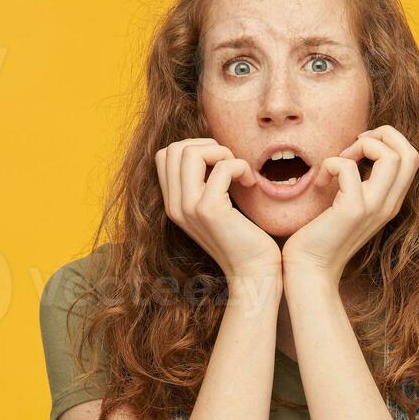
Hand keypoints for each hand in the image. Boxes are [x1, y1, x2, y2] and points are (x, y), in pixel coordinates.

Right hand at [155, 138, 280, 279]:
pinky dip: (240, 166)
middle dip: (208, 146)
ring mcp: (189, 208)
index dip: (195, 148)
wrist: (253, 273)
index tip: (219, 165)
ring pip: (191, 152)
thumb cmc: (242, 238)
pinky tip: (250, 183)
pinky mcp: (210, 210)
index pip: (165, 155)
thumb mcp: (214, 207)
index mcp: (173, 204)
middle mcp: (175, 206)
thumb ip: (204, 182)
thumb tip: (210, 149)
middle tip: (230, 165)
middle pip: (175, 149)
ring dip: (222, 153)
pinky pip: (223, 167)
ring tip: (239, 172)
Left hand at [281, 125, 418, 282]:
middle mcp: (389, 205)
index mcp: (391, 202)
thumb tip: (358, 150)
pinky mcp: (352, 210)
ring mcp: (373, 208)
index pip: (413, 157)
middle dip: (383, 134)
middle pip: (410, 153)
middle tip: (354, 145)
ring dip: (360, 146)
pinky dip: (330, 164)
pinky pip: (347, 168)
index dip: (389, 140)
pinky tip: (319, 183)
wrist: (310, 269)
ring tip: (339, 162)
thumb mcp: (353, 205)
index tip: (360, 146)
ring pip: (390, 156)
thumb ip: (364, 183)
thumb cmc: (324, 235)